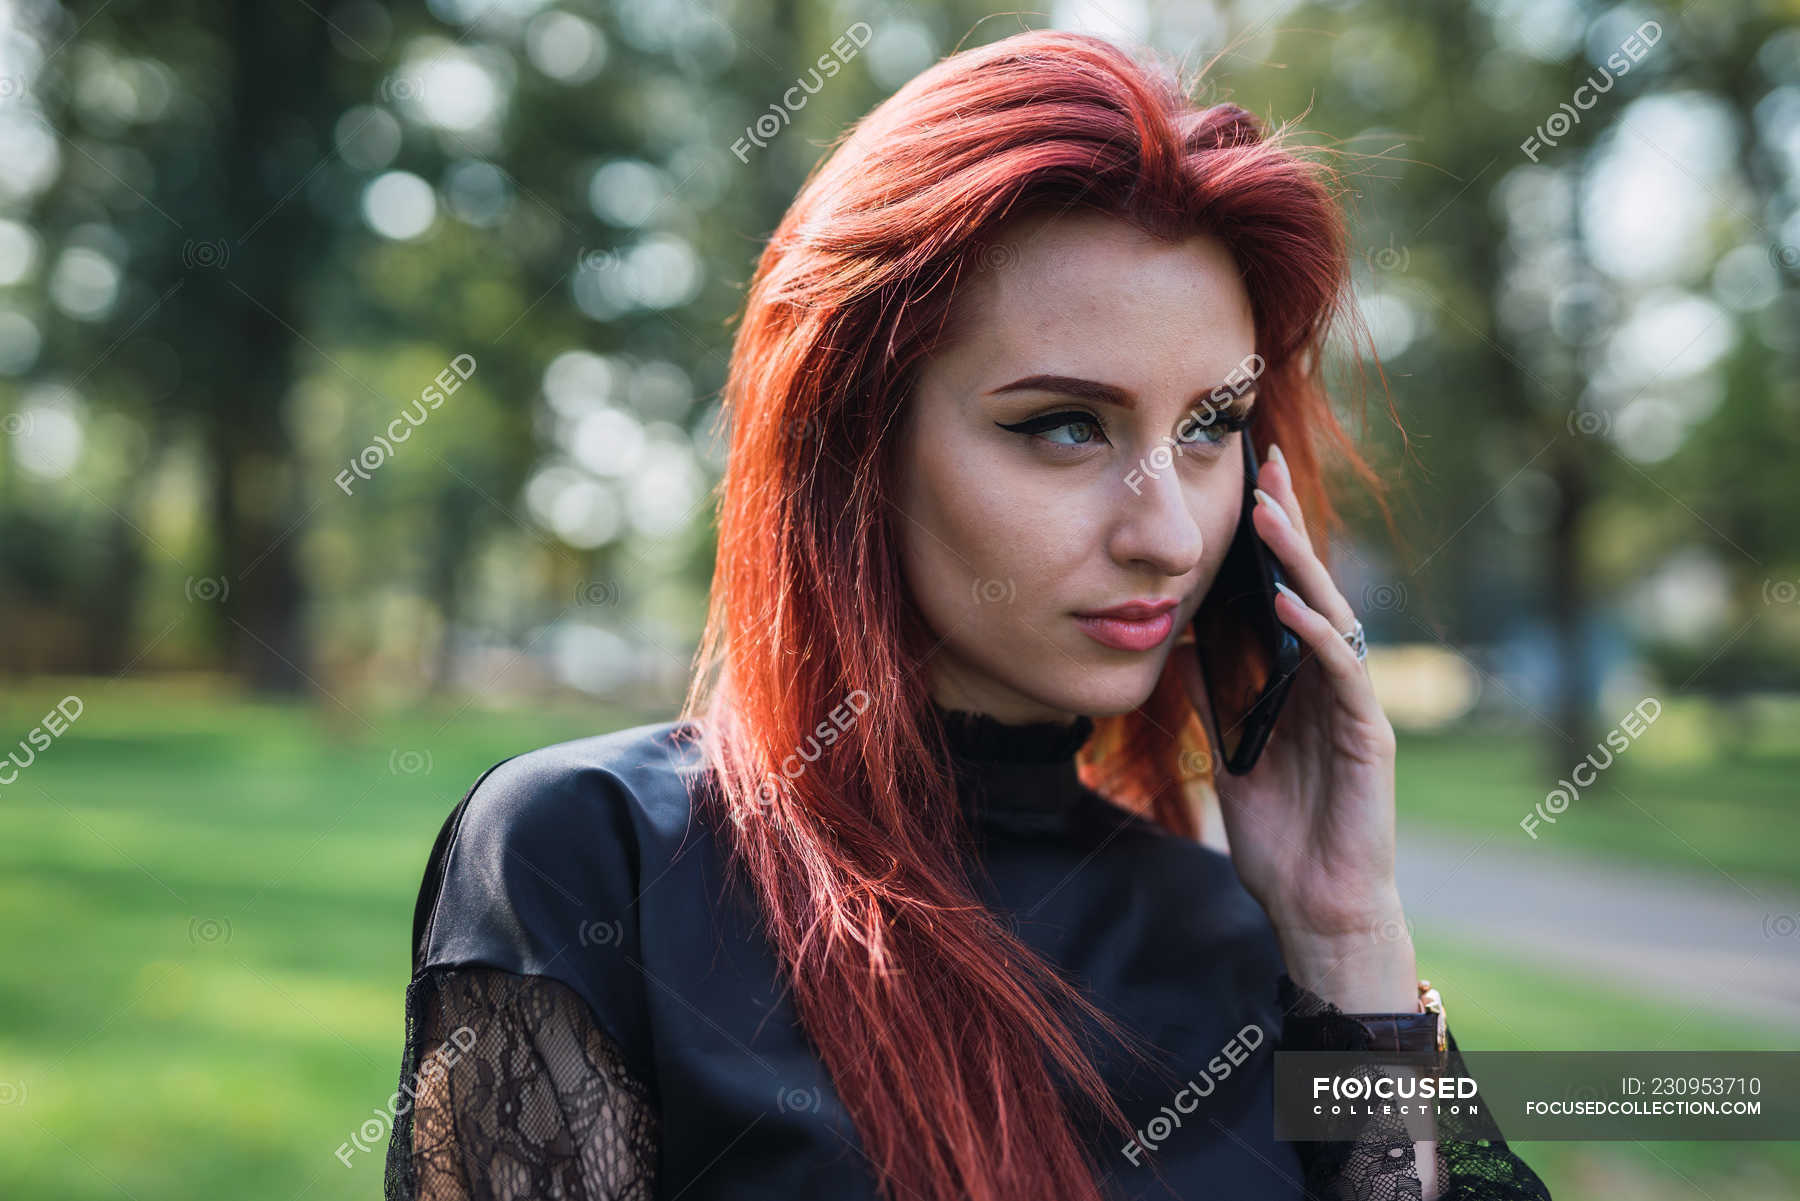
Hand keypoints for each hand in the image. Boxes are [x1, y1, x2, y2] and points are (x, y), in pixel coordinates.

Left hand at [1174, 441, 1404, 967]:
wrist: (1312, 905)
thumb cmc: (1278, 834)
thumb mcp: (1230, 751)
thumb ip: (1217, 697)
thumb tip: (1183, 639)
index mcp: (1300, 680)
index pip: (1285, 592)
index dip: (1269, 541)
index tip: (1245, 484)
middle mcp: (1332, 681)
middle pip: (1312, 586)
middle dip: (1288, 526)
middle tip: (1265, 468)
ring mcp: (1354, 703)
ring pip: (1332, 615)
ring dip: (1299, 565)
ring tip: (1267, 517)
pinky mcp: (1368, 734)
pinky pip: (1343, 671)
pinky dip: (1317, 633)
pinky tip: (1289, 603)